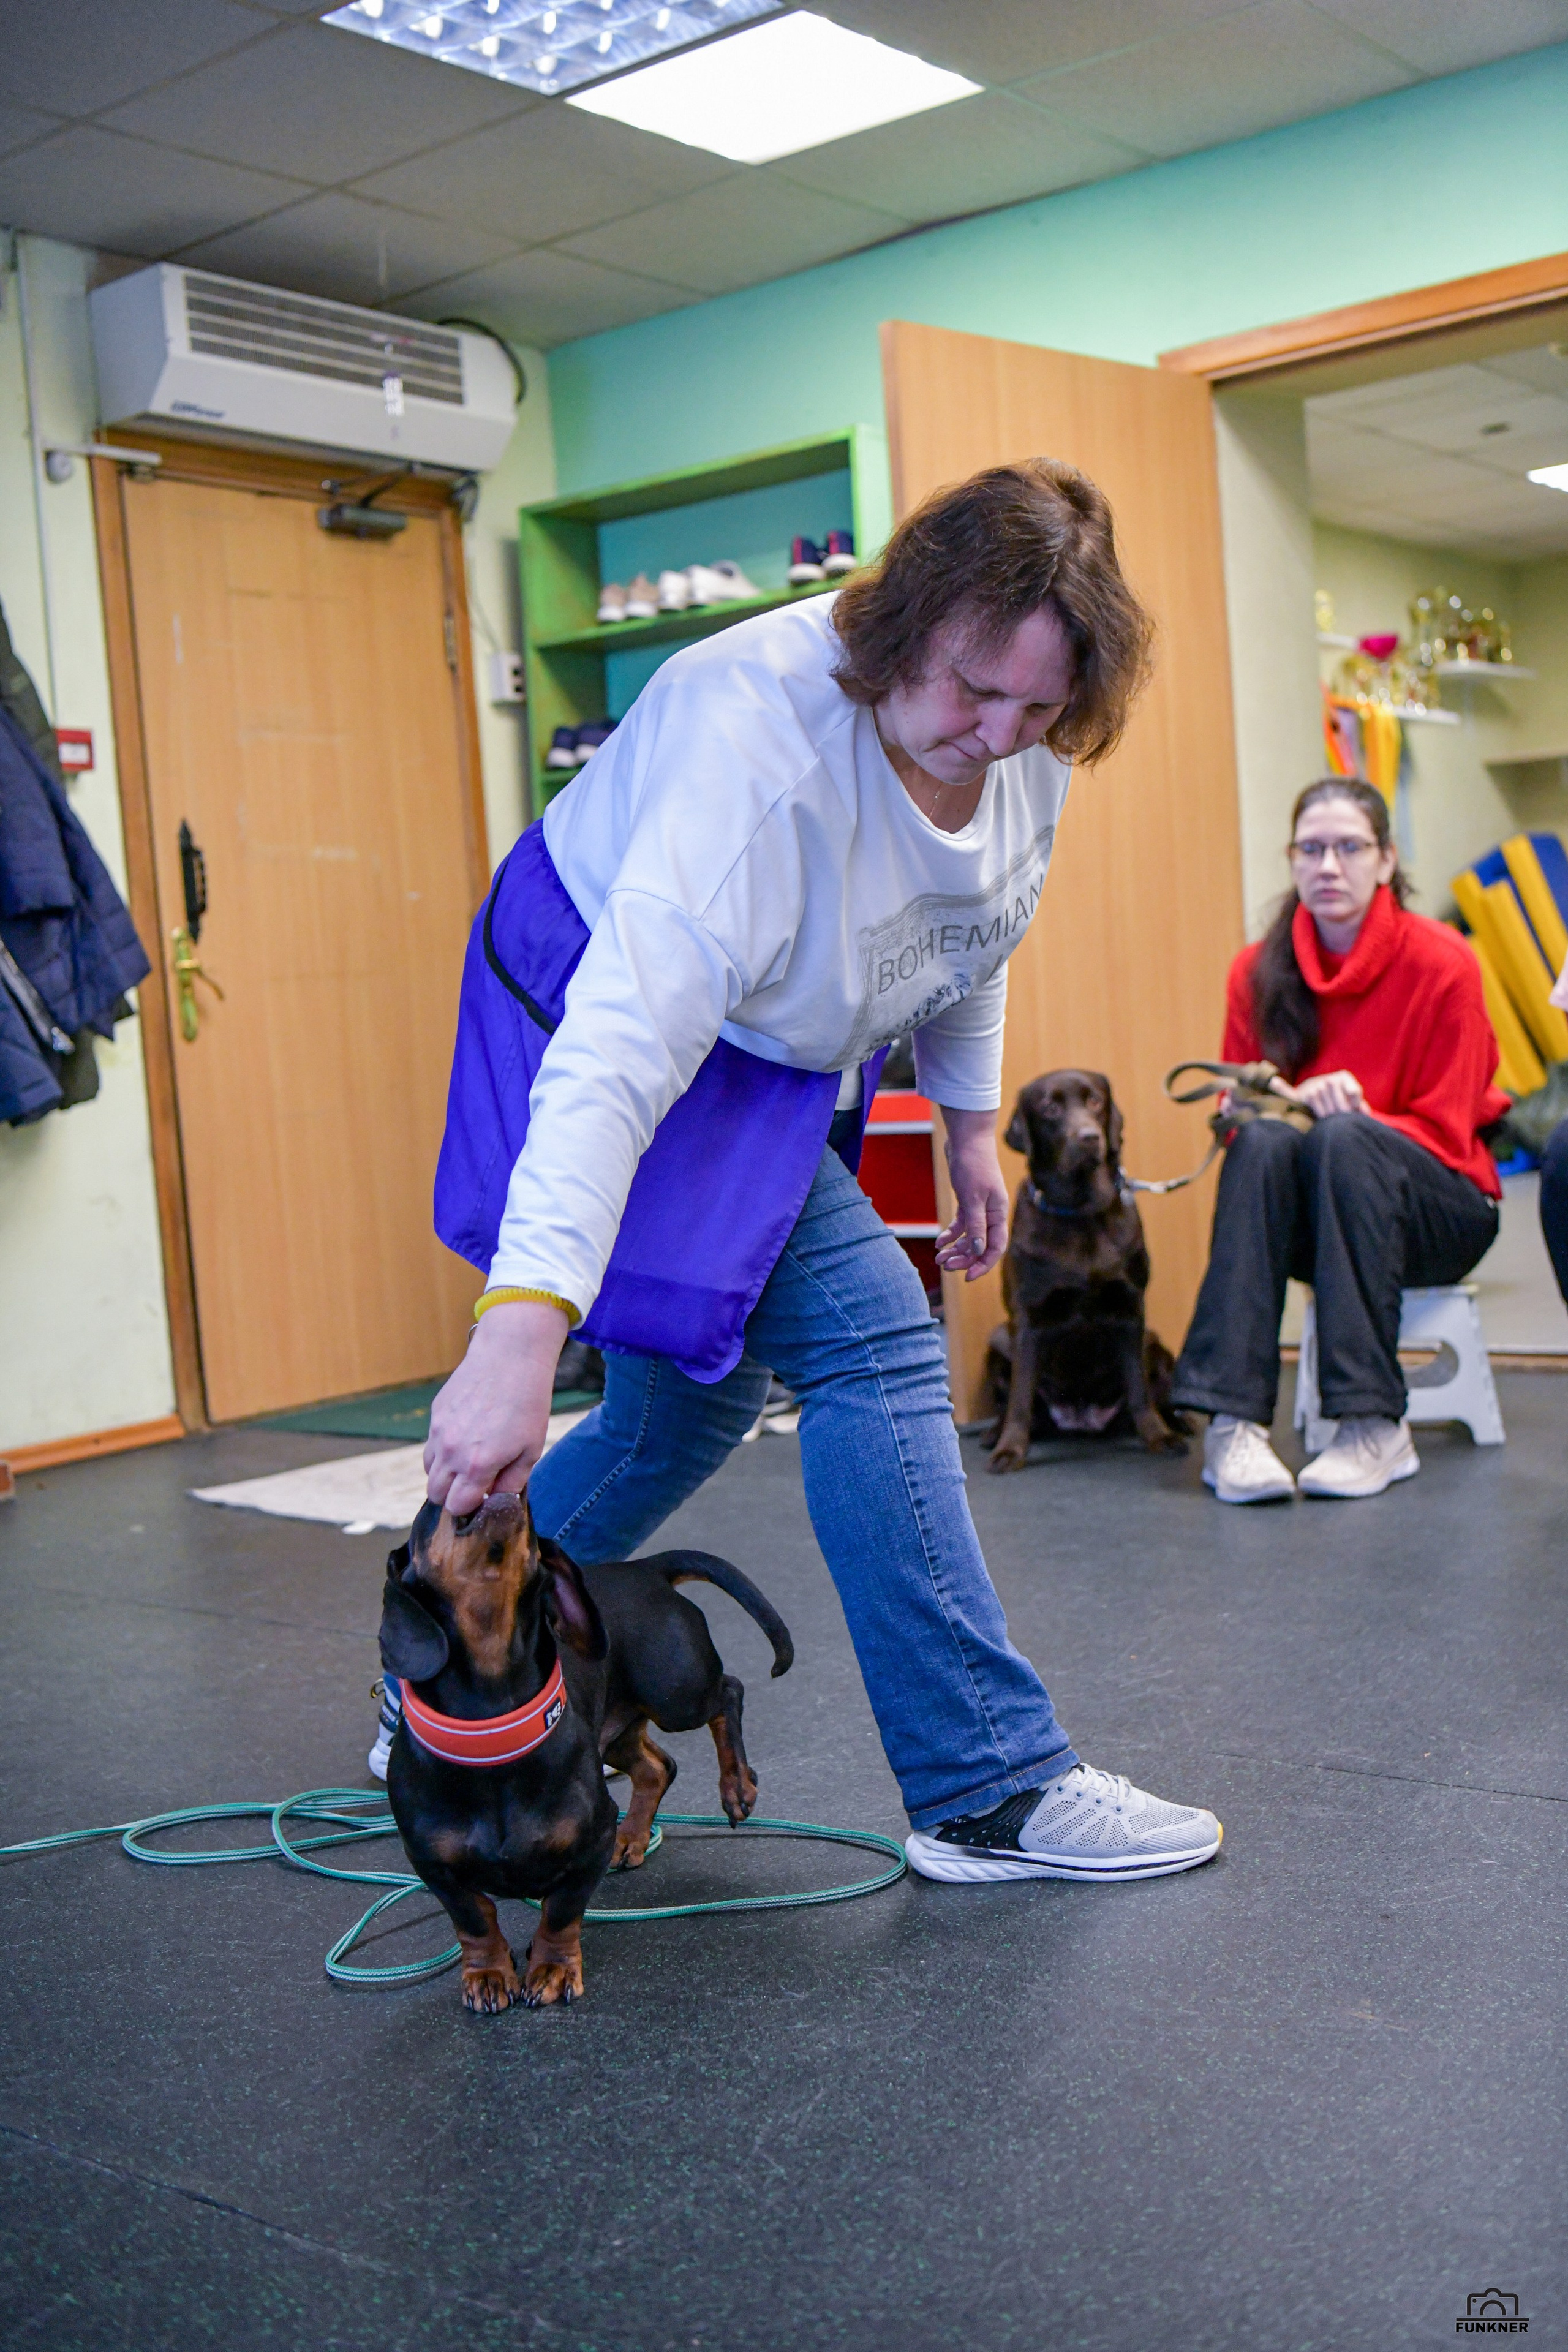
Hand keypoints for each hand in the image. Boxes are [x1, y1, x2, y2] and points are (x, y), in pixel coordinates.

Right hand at [424, 1298, 568, 1516]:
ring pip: (429, 1470)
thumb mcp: (531, 1448)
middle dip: (453, 1496)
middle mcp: (451, 1451)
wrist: (510, 1355)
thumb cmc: (528, 1403)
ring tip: (469, 1462)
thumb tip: (497, 1500)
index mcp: (477, 1465)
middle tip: (475, 1486)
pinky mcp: (435, 1414)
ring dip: (445, 1475)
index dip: (469, 1509)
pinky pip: (431, 1444)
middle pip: (435, 1493)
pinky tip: (466, 1437)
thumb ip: (512, 1481)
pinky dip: (442, 1450)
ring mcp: (439, 1431)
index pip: (457, 1506)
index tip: (483, 1501)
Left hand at [934, 1105, 1009, 1280]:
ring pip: (970, 1237)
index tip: (967, 1276)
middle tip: (945, 1266)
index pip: (995, 1247)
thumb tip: (979, 1251)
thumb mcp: (973, 1198)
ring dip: (956, 1249)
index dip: (983, 1264)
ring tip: (939, 1259)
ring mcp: (980, 1208)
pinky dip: (951, 1235)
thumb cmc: (973, 1165)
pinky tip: (939, 1243)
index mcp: (999, 1214)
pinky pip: (962, 1225)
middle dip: (964, 1258)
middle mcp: (992, 1214)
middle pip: (981, 1245)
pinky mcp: (969, 1202)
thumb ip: (976, 1225)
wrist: (966, 1139)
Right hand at [1293, 1068, 1365, 1117]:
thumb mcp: (1348, 1096)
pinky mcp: (1308, 1095)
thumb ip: (1359, 1105)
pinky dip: (1324, 1117)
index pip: (1355, 1093)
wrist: (1310, 1089)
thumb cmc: (1336, 1094)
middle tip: (1344, 1119)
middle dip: (1345, 1115)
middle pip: (1344, 1106)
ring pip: (1332, 1111)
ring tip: (1334, 1117)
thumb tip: (1366, 1113)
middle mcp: (1331, 1079)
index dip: (1356, 1104)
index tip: (1354, 1108)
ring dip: (1334, 1118)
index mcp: (1344, 1077)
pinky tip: (1324, 1116)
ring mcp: (1318, 1087)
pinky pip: (1321, 1113)